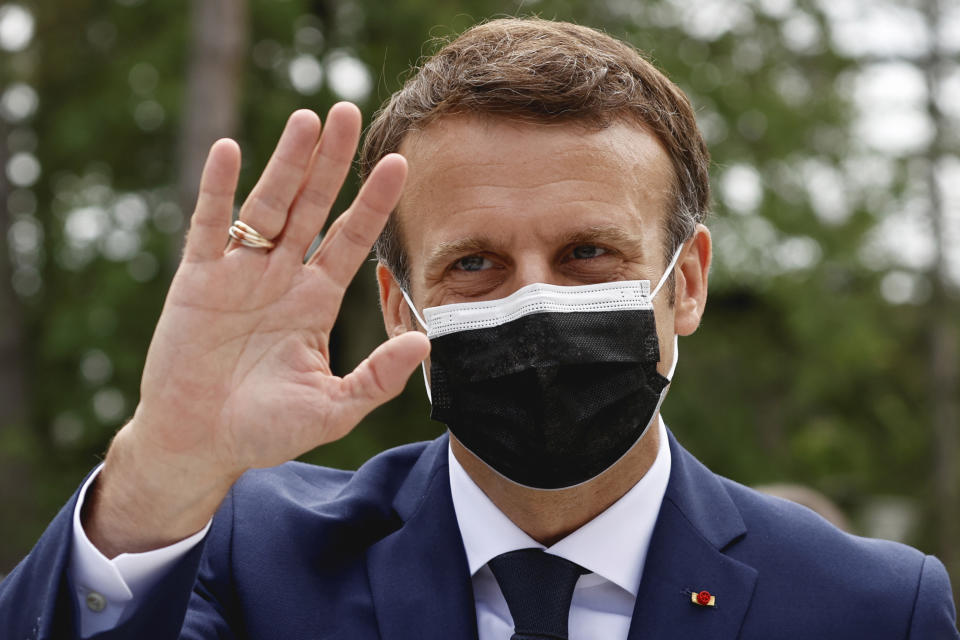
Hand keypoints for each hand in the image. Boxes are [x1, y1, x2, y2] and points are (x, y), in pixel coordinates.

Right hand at [84, 104, 429, 555]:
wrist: (197, 447)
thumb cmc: (263, 431)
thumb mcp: (331, 409)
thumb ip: (377, 378)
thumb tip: (425, 341)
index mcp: (314, 301)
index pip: (351, 240)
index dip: (373, 202)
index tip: (400, 163)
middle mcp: (281, 278)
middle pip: (312, 207)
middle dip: (332, 163)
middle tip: (350, 112)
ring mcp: (238, 274)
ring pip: (266, 206)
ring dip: (286, 163)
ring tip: (309, 120)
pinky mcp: (196, 280)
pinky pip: (209, 226)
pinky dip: (218, 190)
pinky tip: (230, 150)